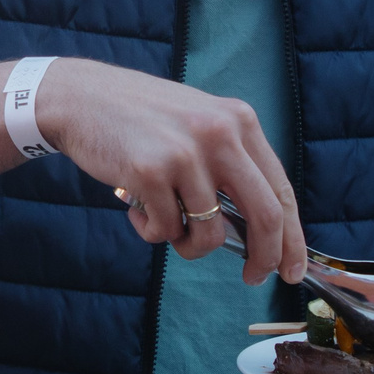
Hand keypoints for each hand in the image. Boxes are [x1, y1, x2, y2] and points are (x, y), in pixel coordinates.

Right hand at [33, 58, 303, 286]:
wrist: (81, 97)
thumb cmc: (141, 120)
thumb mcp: (199, 125)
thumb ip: (229, 166)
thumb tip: (257, 232)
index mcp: (239, 121)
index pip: (280, 189)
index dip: (292, 237)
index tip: (291, 268)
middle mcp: (219, 134)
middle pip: (264, 215)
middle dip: (263, 256)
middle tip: (252, 276)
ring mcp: (185, 153)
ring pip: (209, 233)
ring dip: (187, 243)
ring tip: (164, 222)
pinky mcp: (150, 172)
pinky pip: (165, 230)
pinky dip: (152, 231)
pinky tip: (136, 207)